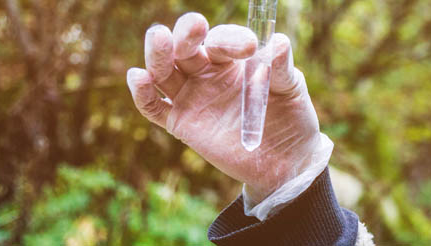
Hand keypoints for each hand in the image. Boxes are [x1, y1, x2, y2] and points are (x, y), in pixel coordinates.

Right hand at [126, 13, 332, 201]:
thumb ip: (281, 67)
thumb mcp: (291, 90)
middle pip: (185, 46)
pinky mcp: (181, 122)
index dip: (231, 39)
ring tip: (160, 37)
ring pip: (164, 70)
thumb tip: (277, 41)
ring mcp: (192, 96)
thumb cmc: (291, 117)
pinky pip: (154, 107)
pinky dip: (142, 93)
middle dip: (186, 34)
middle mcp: (207, 71)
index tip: (251, 47)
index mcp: (233, 58)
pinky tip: (138, 77)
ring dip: (158, 53)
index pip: (222, 39)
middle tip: (196, 27)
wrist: (287, 160)